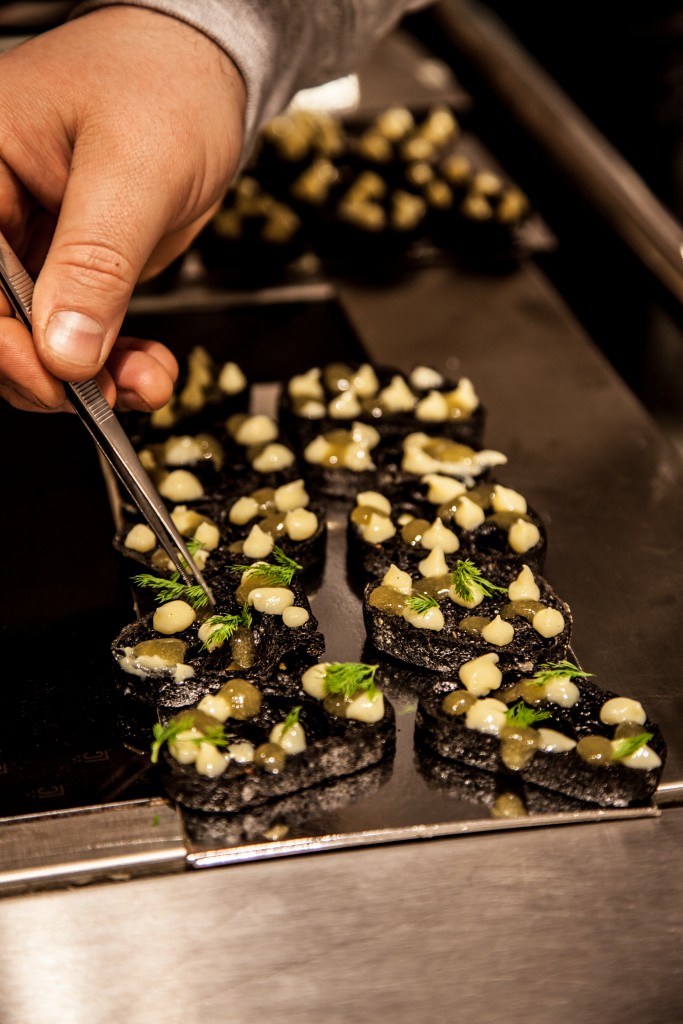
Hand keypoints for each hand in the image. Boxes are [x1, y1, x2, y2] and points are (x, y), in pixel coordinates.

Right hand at [0, 6, 245, 412]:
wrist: (210, 75)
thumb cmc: (166, 84)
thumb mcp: (133, 170)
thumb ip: (96, 262)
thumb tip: (65, 348)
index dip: (2, 341)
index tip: (52, 377)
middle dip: (49, 371)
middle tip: (101, 395)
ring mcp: (35, 246)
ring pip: (39, 340)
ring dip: (90, 379)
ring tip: (142, 385)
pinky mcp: (77, 270)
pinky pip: (82, 335)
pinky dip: (114, 364)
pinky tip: (146, 372)